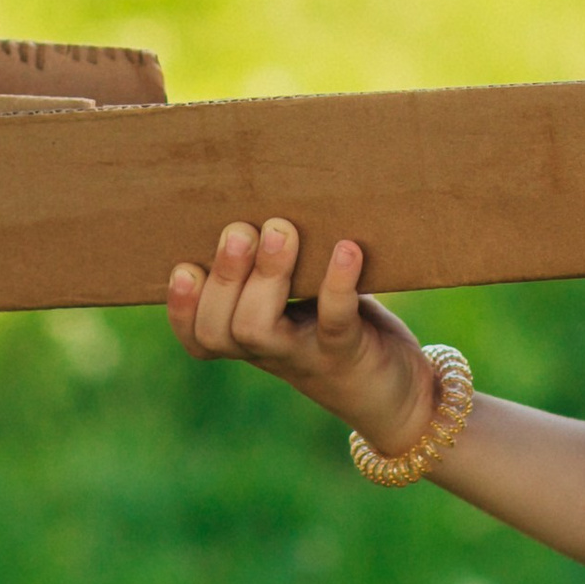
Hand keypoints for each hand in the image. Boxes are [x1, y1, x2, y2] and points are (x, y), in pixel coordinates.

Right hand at [167, 218, 436, 456]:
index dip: (181, 307)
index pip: (197, 334)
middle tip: (240, 230)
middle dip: (223, 276)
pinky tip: (345, 249)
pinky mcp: (347, 352)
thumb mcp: (307, 294)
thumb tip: (271, 187)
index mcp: (248, 337)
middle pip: (217, 329)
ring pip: (257, 329)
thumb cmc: (344, 326)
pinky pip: (334, 322)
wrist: (403, 395)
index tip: (183, 267)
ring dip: (265, 276)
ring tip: (281, 231)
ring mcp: (304, 354)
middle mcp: (267, 350)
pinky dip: (336, 284)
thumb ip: (283, 258)